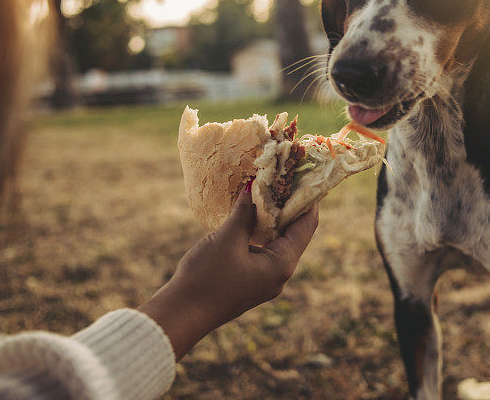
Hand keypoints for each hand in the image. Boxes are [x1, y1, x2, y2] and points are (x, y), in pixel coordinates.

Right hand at [139, 190, 317, 359]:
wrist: (180, 315)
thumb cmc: (205, 278)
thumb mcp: (226, 238)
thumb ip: (244, 212)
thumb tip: (254, 186)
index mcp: (282, 264)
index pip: (306, 225)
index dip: (308, 200)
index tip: (306, 175)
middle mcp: (280, 274)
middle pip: (295, 233)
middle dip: (291, 206)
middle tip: (285, 178)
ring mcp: (266, 280)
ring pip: (279, 242)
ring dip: (275, 218)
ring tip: (270, 191)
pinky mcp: (251, 282)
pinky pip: (265, 251)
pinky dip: (263, 232)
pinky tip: (252, 216)